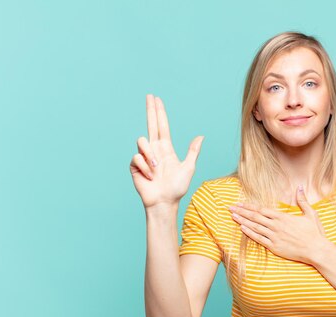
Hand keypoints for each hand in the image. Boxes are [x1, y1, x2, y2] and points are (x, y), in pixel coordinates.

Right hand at [129, 94, 204, 208]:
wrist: (164, 202)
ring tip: (156, 170)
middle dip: (150, 110)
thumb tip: (201, 136)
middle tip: (149, 96)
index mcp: (166, 149)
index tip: (157, 99)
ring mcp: (143, 157)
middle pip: (150, 125)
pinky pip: (137, 157)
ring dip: (150, 156)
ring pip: (142, 141)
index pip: (162, 126)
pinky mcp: (134, 166)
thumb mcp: (188, 168)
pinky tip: (149, 176)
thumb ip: (193, 151)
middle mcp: (154, 150)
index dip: (160, 113)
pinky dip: (145, 167)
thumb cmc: (177, 188)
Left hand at [228, 185, 327, 264]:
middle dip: (242, 212)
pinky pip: (259, 239)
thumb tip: (300, 187)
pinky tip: (242, 228)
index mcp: (283, 217)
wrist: (316, 250)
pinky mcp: (274, 247)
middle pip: (255, 217)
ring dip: (242, 221)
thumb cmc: (314, 232)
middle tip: (231, 208)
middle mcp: (276, 226)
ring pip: (255, 227)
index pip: (262, 209)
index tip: (240, 203)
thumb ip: (302, 200)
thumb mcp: (310, 214)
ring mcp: (274, 237)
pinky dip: (250, 233)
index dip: (250, 206)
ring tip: (233, 216)